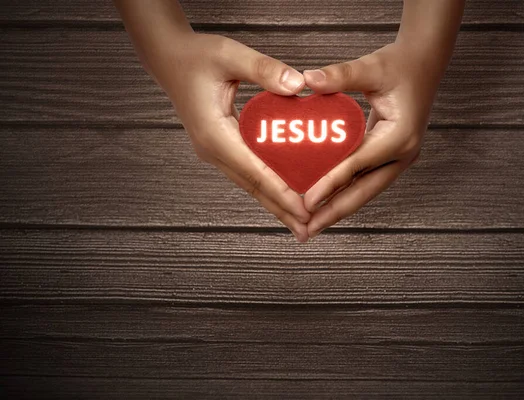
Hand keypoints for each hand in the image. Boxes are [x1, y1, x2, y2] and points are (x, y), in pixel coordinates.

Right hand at [149, 33, 310, 241]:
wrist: (170, 59)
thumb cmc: (198, 56)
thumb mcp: (231, 55)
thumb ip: (264, 70)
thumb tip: (298, 85)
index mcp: (215, 133)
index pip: (254, 171)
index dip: (280, 193)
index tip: (304, 211)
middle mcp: (213, 149)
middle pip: (252, 187)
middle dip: (281, 210)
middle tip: (307, 230)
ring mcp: (214, 151)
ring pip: (249, 184)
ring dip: (274, 203)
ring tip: (299, 222)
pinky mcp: (219, 148)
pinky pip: (246, 173)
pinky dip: (266, 187)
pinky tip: (282, 195)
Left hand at [302, 39, 444, 237]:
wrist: (424, 63)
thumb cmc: (400, 65)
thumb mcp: (370, 67)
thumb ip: (340, 76)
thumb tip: (307, 80)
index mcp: (399, 136)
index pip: (357, 165)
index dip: (330, 184)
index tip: (307, 202)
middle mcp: (402, 154)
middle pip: (363, 192)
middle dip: (333, 213)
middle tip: (306, 232)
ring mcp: (399, 158)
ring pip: (365, 191)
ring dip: (338, 208)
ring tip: (311, 224)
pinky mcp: (391, 156)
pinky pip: (365, 180)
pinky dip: (344, 192)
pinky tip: (325, 200)